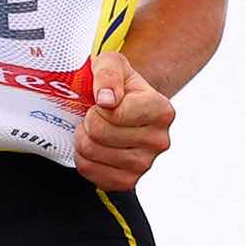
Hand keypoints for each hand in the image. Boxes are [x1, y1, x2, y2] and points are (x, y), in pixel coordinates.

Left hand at [74, 51, 174, 190]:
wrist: (121, 105)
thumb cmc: (116, 84)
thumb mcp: (111, 63)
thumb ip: (108, 74)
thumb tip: (106, 100)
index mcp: (162, 110)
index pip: (116, 114)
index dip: (98, 106)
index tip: (102, 101)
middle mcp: (159, 141)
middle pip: (101, 134)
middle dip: (87, 121)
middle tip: (93, 115)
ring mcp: (146, 165)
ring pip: (93, 154)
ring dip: (82, 139)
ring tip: (92, 129)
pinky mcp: (129, 182)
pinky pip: (93, 175)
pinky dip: (84, 160)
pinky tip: (93, 147)